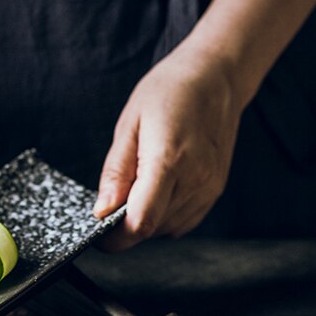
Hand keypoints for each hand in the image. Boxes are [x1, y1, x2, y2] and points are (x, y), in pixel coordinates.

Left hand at [94, 43, 242, 248]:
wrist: (216, 77)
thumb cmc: (170, 92)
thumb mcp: (129, 125)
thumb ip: (115, 173)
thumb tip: (102, 211)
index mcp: (169, 160)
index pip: (140, 221)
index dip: (115, 237)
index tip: (99, 234)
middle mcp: (194, 179)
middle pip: (150, 229)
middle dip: (125, 225)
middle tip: (116, 198)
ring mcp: (208, 188)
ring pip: (165, 230)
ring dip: (144, 220)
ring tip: (140, 184)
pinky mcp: (214, 192)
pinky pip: (180, 223)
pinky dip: (162, 217)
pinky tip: (158, 190)